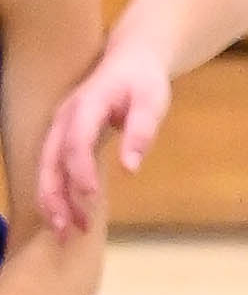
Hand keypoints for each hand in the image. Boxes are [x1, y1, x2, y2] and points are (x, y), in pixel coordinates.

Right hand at [35, 42, 166, 238]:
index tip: (91, 197)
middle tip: (65, 229)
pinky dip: (59, 194)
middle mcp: (65, 118)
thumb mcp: (153, 101)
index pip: (76, 141)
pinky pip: (54, 169)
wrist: (129, 60)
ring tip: (66, 234)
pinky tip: (72, 218)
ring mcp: (60, 129)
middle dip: (54, 195)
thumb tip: (130, 168)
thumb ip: (142, 131)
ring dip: (53, 201)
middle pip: (50, 160)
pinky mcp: (62, 139)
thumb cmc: (143, 81)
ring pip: (47, 169)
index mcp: (87, 105)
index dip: (80, 170)